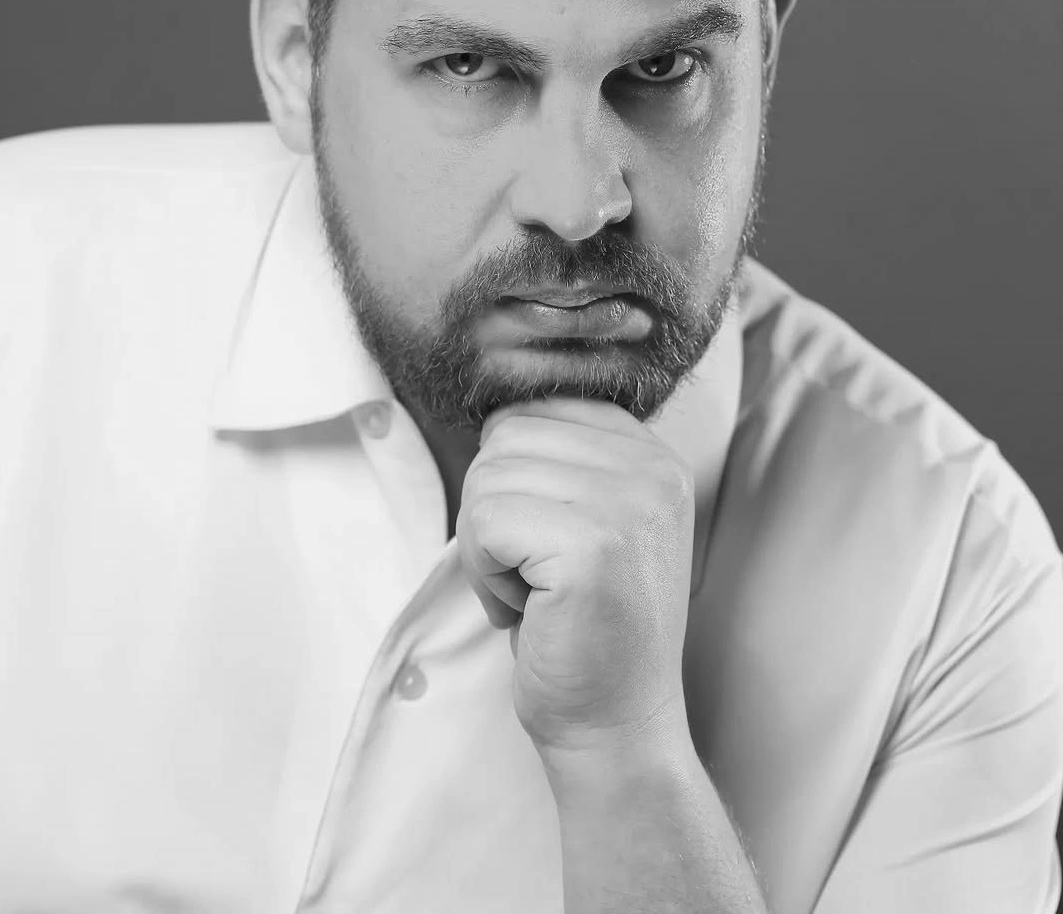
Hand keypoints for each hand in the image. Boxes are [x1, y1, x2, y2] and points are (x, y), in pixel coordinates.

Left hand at [456, 396, 696, 763]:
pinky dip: (483, 574)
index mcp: (653, 455)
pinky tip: (526, 610)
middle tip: (531, 573)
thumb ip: (561, 460)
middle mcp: (652, 468)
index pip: (538, 407)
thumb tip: (489, 412)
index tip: (543, 539)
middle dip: (492, 508)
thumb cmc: (582, 628)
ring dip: (484, 545)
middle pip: (506, 436)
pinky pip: (484, 522)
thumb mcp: (589, 521)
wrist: (616, 728)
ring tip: (532, 592)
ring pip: (487, 476)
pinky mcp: (592, 547)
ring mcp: (627, 503)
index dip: (512, 475)